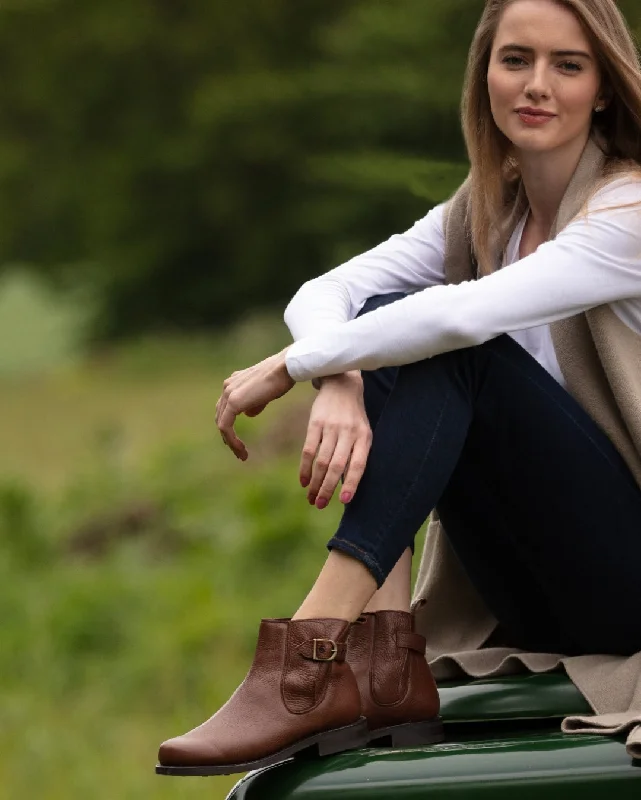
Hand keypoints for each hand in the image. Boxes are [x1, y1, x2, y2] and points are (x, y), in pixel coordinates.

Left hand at [216, 347, 294, 459]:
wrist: (285, 368)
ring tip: (242, 454)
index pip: (225, 409)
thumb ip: (254, 403)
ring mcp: (228, 393)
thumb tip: (248, 414)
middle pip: (221, 416)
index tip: (240, 441)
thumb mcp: (265, 393)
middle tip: (240, 451)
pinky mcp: (233, 402)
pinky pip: (226, 426)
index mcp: (233, 383)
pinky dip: (232, 440)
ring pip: (222, 424)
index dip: (230, 426)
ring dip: (230, 442)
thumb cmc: (280, 378)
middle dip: (228, 436)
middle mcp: (227, 386)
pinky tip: (241, 449)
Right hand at [301, 371, 371, 508]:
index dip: (351, 483)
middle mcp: (349, 432)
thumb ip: (356, 456)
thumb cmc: (354, 417)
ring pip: (321, 461)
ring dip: (315, 482)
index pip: (358, 464)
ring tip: (311, 497)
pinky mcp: (315, 422)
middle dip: (327, 488)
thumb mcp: (362, 433)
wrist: (342, 385)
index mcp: (364, 437)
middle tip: (320, 504)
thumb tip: (346, 486)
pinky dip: (305, 468)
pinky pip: (308, 449)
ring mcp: (331, 427)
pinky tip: (304, 481)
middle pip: (336, 466)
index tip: (344, 501)